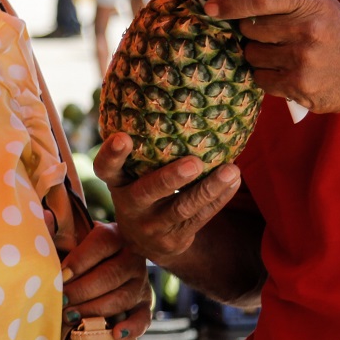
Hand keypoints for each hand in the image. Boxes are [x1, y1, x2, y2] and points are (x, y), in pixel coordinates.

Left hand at [60, 222, 151, 339]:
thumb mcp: (71, 238)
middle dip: (82, 291)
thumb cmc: (82, 251)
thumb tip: (44, 215)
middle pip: (110, 275)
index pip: (101, 244)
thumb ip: (56, 231)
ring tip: (71, 316)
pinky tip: (115, 333)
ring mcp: (141, 282)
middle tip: (61, 301)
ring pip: (122, 297)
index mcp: (115, 235)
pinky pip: (143, 317)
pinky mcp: (145, 303)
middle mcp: (132, 257)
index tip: (60, 275)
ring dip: (95, 309)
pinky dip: (131, 327)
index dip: (79, 261)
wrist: (104, 263)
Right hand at [92, 133, 240, 262]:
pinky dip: (219, 198)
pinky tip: (234, 181)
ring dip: (209, 188)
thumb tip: (170, 98)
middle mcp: (129, 205)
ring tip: (231, 171)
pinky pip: (200, 218)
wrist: (148, 241)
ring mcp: (151, 226)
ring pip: (183, 208)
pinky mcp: (174, 239)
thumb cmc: (143, 190)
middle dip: (170, 178)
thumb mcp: (132, 174)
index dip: (111, 155)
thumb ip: (141, 150)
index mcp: (117, 183)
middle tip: (195, 162)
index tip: (123, 137)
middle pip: (147, 192)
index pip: (105, 168)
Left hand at [204, 0, 339, 114]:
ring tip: (282, 54)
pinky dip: (267, 76)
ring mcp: (301, 60)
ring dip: (259, 56)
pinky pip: (260, 79)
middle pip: (248, 30)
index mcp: (308, 3)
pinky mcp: (298, 86)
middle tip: (270, 35)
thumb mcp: (319, 0)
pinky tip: (286, 71)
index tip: (210, 6)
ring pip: (251, 56)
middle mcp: (305, 30)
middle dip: (251, 33)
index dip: (230, 2)